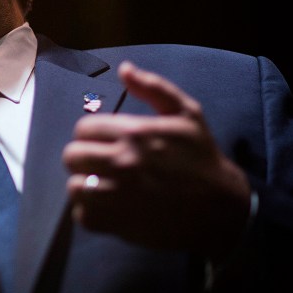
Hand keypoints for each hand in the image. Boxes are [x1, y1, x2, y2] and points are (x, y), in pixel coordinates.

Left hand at [63, 61, 251, 258]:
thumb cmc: (201, 158)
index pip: (84, 128)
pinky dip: (91, 212)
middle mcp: (122, 162)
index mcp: (135, 133)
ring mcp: (117, 195)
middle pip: (72, 155)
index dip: (92, 135)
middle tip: (101, 164)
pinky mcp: (117, 223)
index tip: (105, 143)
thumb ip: (154, 88)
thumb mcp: (187, 114)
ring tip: (103, 185)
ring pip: (74, 185)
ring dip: (85, 185)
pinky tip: (109, 207)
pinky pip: (83, 215)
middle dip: (84, 158)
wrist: (221, 209)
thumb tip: (124, 68)